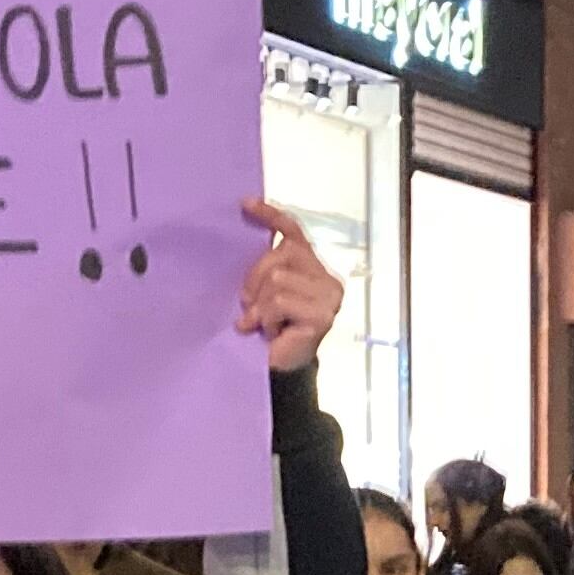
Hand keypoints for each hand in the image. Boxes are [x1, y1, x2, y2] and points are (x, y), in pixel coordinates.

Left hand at [239, 200, 342, 375]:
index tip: (245, 204)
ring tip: (262, 324)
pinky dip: (267, 317)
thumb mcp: (263, 293)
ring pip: (278, 278)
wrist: (280, 371)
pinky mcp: (322, 315)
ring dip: (261, 304)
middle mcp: (328, 279)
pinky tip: (272, 332)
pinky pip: (280, 301)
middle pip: (282, 253)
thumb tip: (244, 238)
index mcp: (314, 269)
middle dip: (255, 277)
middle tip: (247, 304)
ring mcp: (329, 297)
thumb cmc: (271, 331)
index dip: (271, 216)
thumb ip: (264, 269)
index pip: (295, 232)